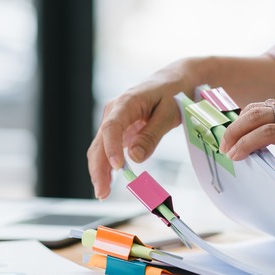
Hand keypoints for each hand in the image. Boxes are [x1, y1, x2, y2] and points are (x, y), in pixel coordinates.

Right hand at [87, 59, 202, 199]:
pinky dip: (106, 166)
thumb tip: (135, 158)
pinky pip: (107, 149)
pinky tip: (106, 183)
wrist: (175, 80)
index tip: (118, 167)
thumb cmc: (174, 93)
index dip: (112, 148)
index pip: (112, 127)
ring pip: (99, 148)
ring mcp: (113, 121)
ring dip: (99, 171)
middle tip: (103, 193)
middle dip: (99, 169)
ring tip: (103, 193)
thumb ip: (152, 135)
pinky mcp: (118, 130)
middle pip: (100, 142)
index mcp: (126, 102)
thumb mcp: (169, 113)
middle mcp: (114, 111)